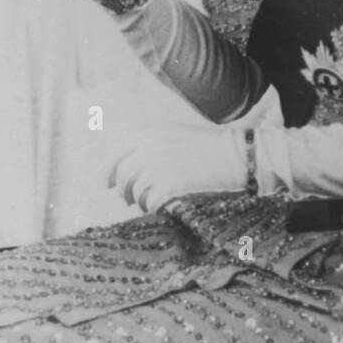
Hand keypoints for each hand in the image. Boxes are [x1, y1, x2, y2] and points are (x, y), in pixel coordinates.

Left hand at [108, 128, 245, 212]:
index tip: (105, 184)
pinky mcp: (170, 185)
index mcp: (150, 134)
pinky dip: (152, 208)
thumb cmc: (208, 148)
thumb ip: (150, 147)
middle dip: (122, 190)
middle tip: (127, 201)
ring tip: (148, 203)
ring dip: (139, 201)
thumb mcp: (176, 136)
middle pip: (122, 176)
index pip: (115, 154)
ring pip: (135, 192)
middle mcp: (150, 149)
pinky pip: (150, 203)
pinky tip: (161, 207)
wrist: (237, 155)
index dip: (107, 171)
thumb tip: (126, 170)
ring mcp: (159, 167)